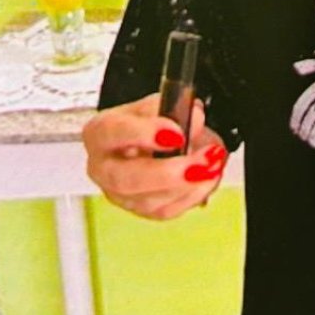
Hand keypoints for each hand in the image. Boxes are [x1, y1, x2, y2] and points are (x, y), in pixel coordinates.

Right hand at [83, 93, 228, 219]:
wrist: (149, 139)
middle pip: (126, 179)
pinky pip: (165, 210)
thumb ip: (177, 107)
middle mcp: (103, 168)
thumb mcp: (160, 103)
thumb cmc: (149, 120)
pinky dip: (193, 195)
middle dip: (169, 173)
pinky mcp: (139, 209)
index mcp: (101, 132)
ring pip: (149, 201)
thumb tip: (195, 120)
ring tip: (213, 166)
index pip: (114, 133)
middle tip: (202, 162)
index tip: (178, 134)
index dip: (146, 134)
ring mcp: (119, 194)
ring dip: (188, 185)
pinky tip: (209, 179)